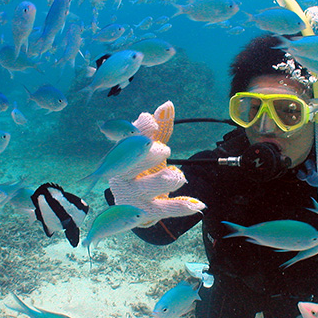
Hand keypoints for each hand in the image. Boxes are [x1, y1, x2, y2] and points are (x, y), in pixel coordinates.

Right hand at [108, 101, 204, 226]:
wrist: (134, 203)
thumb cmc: (143, 167)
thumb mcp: (151, 146)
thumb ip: (160, 128)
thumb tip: (167, 105)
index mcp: (121, 152)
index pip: (126, 138)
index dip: (139, 131)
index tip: (152, 123)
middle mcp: (120, 173)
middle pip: (129, 163)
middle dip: (147, 155)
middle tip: (164, 150)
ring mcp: (131, 194)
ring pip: (145, 188)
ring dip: (162, 181)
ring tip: (177, 176)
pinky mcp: (144, 212)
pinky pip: (162, 209)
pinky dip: (180, 207)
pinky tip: (198, 204)